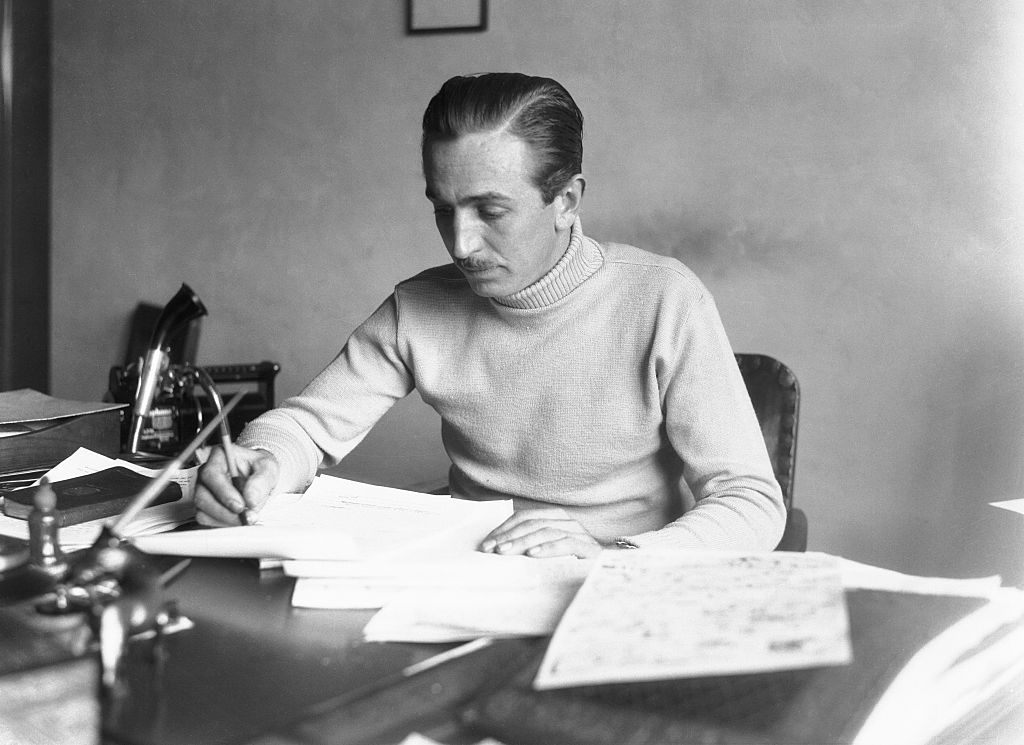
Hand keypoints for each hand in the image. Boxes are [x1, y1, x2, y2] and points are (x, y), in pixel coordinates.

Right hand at [194, 446, 279, 526]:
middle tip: (245, 518)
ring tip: (245, 518)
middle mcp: (206, 473)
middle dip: (225, 512)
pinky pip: (207, 520)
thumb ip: (261, 481)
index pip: (211, 475)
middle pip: (202, 497)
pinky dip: (223, 524)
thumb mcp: (268, 468)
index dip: (224, 493)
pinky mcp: (204, 505)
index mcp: (219, 456)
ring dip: (225, 520)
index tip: (240, 506)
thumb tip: (250, 500)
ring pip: (203, 511)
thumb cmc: (260, 468)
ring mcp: (202, 490)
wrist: (258, 478)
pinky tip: (238, 520)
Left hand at [478, 508, 602, 558]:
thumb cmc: (573, 569)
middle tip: (491, 549)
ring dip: (523, 541)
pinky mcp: (590, 550)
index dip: (504, 528)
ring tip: (505, 552)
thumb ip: (529, 548)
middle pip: (534, 523)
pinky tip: (532, 555)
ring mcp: (581, 535)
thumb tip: (498, 551)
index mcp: (557, 519)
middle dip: (509, 535)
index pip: (526, 517)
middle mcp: (569, 523)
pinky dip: (548, 548)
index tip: (486, 543)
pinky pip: (567, 544)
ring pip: (547, 531)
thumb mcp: (548, 556)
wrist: (608, 579)